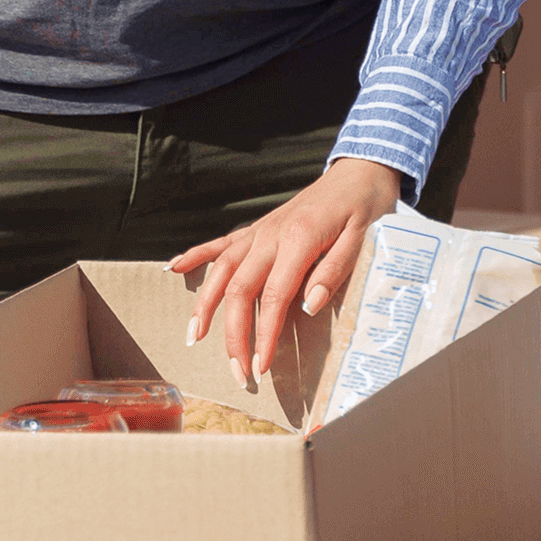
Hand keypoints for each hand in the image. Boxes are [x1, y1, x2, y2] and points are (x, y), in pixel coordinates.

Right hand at [170, 156, 401, 386]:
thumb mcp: (363, 237)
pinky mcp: (259, 226)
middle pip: (240, 289)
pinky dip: (197, 254)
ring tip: (194, 337)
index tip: (260, 366)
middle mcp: (272, 234)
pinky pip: (222, 242)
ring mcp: (261, 229)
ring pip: (222, 269)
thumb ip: (335, 270)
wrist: (360, 169)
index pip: (275, 296)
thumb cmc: (365, 204)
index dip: (264, 335)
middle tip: (237, 371)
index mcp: (300, 239)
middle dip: (233, 334)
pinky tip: (175, 268)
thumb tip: (308, 306)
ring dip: (205, 304)